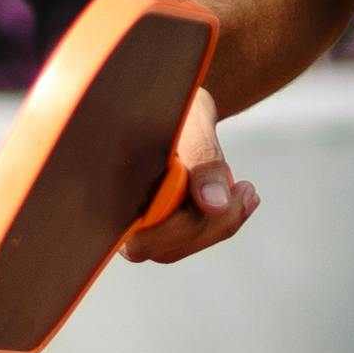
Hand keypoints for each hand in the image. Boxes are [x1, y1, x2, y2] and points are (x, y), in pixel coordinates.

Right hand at [121, 91, 256, 261]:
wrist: (172, 102)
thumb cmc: (174, 104)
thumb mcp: (192, 122)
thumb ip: (201, 158)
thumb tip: (214, 204)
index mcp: (106, 186)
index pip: (139, 238)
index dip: (179, 229)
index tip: (219, 203)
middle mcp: (112, 214)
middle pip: (161, 250)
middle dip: (209, 226)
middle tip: (246, 190)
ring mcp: (133, 224)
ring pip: (180, 247)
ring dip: (220, 224)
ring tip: (247, 190)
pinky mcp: (156, 224)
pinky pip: (190, 237)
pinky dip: (221, 221)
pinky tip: (241, 196)